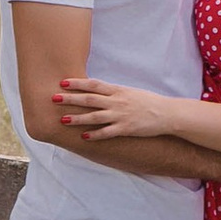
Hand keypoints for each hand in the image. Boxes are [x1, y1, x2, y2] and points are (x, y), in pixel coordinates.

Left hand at [54, 78, 174, 140]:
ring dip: (77, 118)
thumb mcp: (130, 92)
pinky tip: (83, 137)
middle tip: (53, 98)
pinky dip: (95, 135)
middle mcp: (117, 102)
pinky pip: (107, 132)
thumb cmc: (148, 102)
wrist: (166, 113)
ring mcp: (121, 116)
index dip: (77, 83)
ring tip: (63, 120)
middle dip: (70, 99)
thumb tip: (97, 91)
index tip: (62, 82)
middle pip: (89, 99)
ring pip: (95, 117)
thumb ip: (113, 92)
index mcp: (118, 90)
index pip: (94, 84)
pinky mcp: (126, 129)